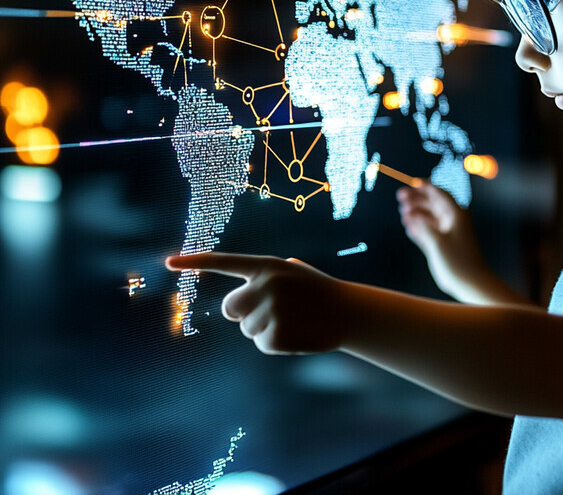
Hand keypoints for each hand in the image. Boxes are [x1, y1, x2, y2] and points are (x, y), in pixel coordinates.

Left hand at [165, 252, 347, 354]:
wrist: (348, 312)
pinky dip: (276, 342)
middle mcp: (265, 285)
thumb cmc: (320, 291)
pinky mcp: (274, 335)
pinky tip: (296, 334)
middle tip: (273, 311)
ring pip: (246, 328)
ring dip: (265, 328)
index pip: (224, 263)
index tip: (168, 262)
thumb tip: (252, 287)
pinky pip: (261, 344)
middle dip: (245, 313)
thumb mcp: (297, 272)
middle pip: (230, 308)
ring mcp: (270, 310)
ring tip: (294, 321)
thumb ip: (270, 275)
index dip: (195, 262)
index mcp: (268, 266)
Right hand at [396, 181, 491, 302]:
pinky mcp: (443, 245)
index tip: (411, 183)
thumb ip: (423, 226)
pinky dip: (419, 228)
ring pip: (429, 217)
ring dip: (416, 213)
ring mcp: (448, 233)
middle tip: (400, 196)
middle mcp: (452, 221)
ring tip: (402, 213)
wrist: (471, 283)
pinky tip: (408, 227)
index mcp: (455, 214)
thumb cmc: (457, 260)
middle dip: (416, 199)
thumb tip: (412, 216)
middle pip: (432, 204)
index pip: (439, 194)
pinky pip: (429, 231)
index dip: (425, 186)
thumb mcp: (437, 241)